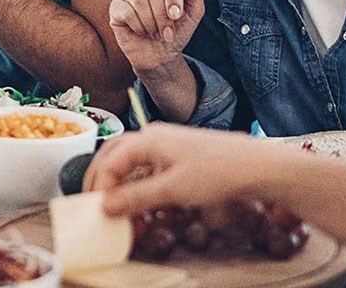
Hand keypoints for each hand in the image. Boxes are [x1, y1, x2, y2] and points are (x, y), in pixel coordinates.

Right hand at [82, 123, 273, 215]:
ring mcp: (166, 144)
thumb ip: (136, 197)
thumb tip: (105, 205)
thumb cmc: (215, 172)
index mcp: (148, 139)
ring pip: (131, 161)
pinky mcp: (178, 155)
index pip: (110, 159)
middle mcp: (153, 136)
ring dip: (119, 182)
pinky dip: (137, 183)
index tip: (96, 209)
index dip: (99, 184)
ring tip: (114, 206)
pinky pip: (147, 166)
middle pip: (115, 153)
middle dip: (101, 177)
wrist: (254, 165)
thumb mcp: (172, 190)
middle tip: (92, 202)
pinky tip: (139, 201)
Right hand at [108, 0, 204, 73]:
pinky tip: (140, 31)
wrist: (161, 56)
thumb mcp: (195, 12)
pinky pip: (126, 11)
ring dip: (151, 23)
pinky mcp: (117, 7)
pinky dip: (137, 25)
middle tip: (167, 31)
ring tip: (154, 32)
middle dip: (162, 15)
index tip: (177, 16)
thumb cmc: (177, 32)